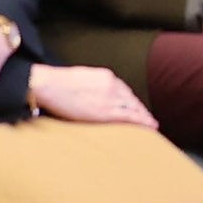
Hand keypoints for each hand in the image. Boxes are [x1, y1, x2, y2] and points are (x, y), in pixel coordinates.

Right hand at [29, 64, 155, 128]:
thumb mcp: (81, 78)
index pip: (124, 90)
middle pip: (131, 99)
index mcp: (106, 76)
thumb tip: (92, 94)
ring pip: (133, 108)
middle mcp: (112, 85)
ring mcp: (110, 98)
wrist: (50, 85)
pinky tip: (149, 126)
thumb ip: (93, 85)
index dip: (132, 101)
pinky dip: (141, 121)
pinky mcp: (105, 111)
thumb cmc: (59, 84)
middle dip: (140, 109)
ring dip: (144, 117)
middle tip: (149, 118)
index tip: (136, 107)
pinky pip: (129, 116)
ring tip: (152, 125)